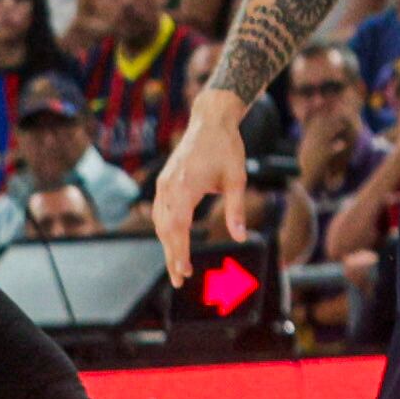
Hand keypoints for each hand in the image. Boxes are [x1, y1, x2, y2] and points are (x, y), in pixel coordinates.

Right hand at [150, 90, 256, 280]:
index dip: (179, 252)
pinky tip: (171, 239)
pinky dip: (164, 228)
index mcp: (185, 186)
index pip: (178, 228)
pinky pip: (159, 210)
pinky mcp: (164, 179)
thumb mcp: (237, 178)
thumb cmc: (227, 147)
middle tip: (180, 279)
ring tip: (176, 265)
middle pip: (165, 229)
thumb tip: (240, 237)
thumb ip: (236, 209)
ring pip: (159, 221)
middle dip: (171, 255)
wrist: (211, 119)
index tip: (184, 272)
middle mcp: (169, 186)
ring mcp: (164, 182)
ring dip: (166, 244)